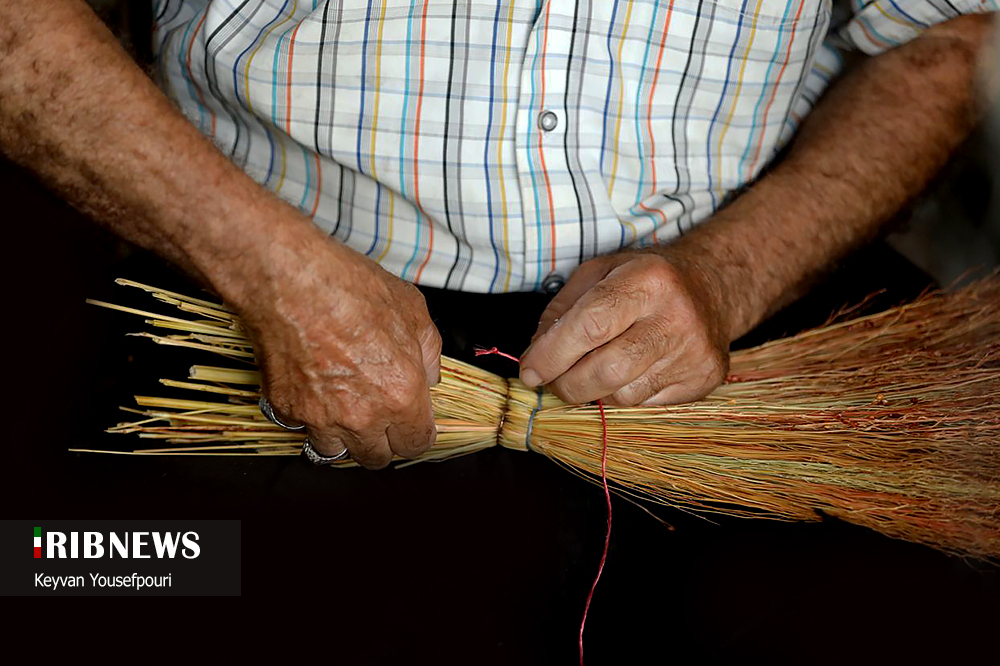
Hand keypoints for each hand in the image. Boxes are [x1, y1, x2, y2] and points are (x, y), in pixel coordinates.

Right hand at [234, 226, 440, 468]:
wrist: (292, 280)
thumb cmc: (351, 288)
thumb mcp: (414, 311)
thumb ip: (429, 353)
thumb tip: (430, 376)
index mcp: (401, 396)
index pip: (416, 445)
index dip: (416, 435)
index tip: (411, 427)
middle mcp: (362, 416)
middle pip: (376, 458)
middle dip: (381, 441)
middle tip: (378, 417)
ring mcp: (320, 416)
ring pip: (335, 451)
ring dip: (342, 435)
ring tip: (342, 406)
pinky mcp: (286, 407)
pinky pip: (300, 427)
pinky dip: (307, 415)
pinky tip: (312, 388)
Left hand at [519, 250, 729, 405]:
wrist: (712, 286)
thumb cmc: (644, 280)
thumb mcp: (599, 273)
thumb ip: (561, 311)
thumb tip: (535, 357)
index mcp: (648, 279)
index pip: (590, 325)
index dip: (552, 354)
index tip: (530, 371)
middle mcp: (676, 316)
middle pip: (607, 369)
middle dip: (567, 384)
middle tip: (553, 380)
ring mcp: (694, 352)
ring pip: (624, 396)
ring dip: (594, 392)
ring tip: (593, 370)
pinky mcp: (703, 380)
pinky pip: (646, 406)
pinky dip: (623, 396)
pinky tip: (627, 374)